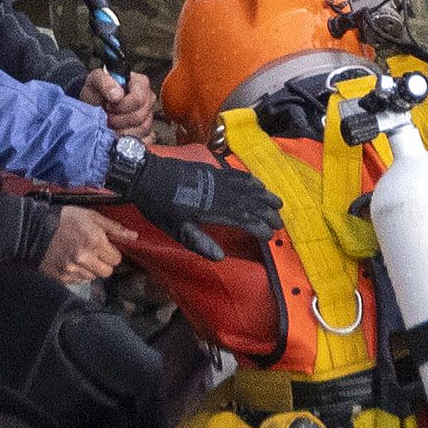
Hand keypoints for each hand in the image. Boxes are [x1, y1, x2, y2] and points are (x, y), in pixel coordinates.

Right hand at [37, 204, 126, 284]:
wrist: (33, 229)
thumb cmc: (65, 219)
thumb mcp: (91, 216)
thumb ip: (113, 227)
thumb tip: (134, 237)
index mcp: (95, 242)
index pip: (116, 258)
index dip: (111, 252)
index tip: (104, 246)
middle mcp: (85, 259)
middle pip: (107, 272)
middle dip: (103, 263)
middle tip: (93, 253)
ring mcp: (72, 271)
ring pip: (92, 277)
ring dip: (90, 269)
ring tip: (80, 257)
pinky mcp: (61, 278)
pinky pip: (78, 281)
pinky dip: (77, 274)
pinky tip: (70, 262)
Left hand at [77, 67, 156, 136]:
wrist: (92, 106)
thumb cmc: (96, 91)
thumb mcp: (95, 80)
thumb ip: (105, 82)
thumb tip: (117, 95)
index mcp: (140, 84)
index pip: (138, 99)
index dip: (121, 106)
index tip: (108, 105)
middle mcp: (148, 100)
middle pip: (140, 117)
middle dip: (119, 119)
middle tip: (107, 115)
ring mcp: (149, 118)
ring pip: (142, 130)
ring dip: (121, 130)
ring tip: (110, 123)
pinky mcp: (147, 133)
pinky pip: (144, 141)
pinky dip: (128, 140)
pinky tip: (117, 134)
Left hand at [103, 138, 281, 258]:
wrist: (147, 176)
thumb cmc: (160, 207)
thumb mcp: (176, 230)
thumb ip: (199, 242)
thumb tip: (221, 257)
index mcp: (213, 210)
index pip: (244, 220)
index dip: (258, 228)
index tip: (269, 236)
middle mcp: (220, 194)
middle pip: (250, 203)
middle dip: (267, 213)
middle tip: (280, 222)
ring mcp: (217, 180)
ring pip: (247, 188)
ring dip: (264, 196)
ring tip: (278, 203)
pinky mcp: (212, 170)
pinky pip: (237, 175)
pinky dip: (250, 180)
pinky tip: (258, 183)